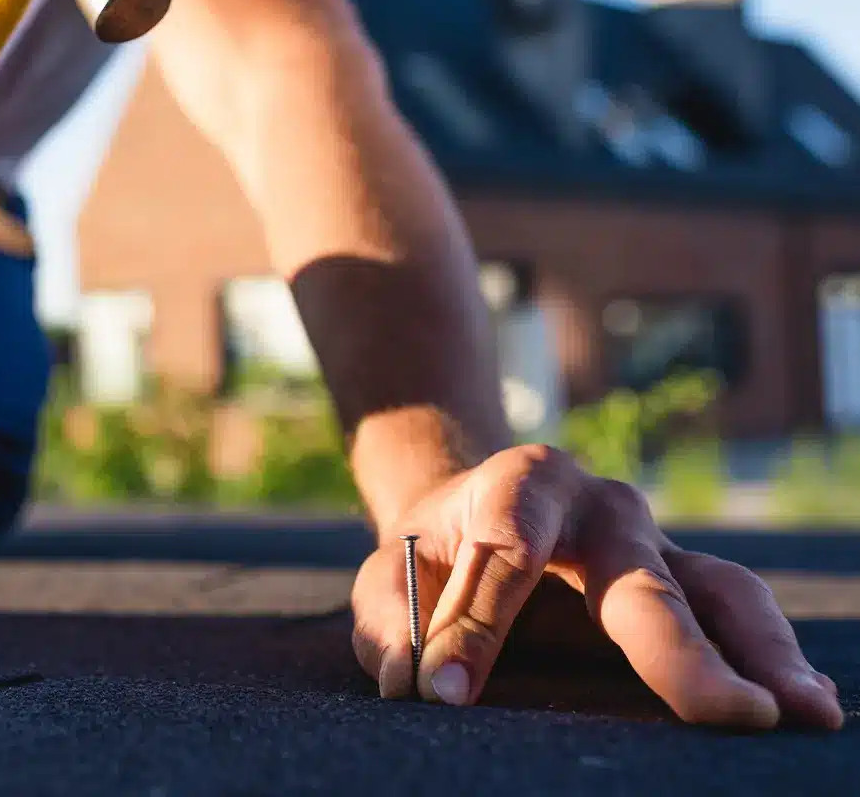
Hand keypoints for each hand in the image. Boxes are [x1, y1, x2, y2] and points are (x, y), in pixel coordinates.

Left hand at [350, 443, 844, 729]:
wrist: (473, 511)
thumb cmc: (431, 554)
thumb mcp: (391, 581)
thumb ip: (397, 629)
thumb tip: (421, 690)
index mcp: (519, 483)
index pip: (505, 550)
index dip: (474, 625)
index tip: (445, 695)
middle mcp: (601, 504)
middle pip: (637, 573)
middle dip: (675, 644)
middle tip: (722, 709)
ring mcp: (654, 541)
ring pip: (716, 588)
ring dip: (759, 651)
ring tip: (797, 712)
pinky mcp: (685, 578)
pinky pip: (736, 610)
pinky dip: (772, 653)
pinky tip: (804, 701)